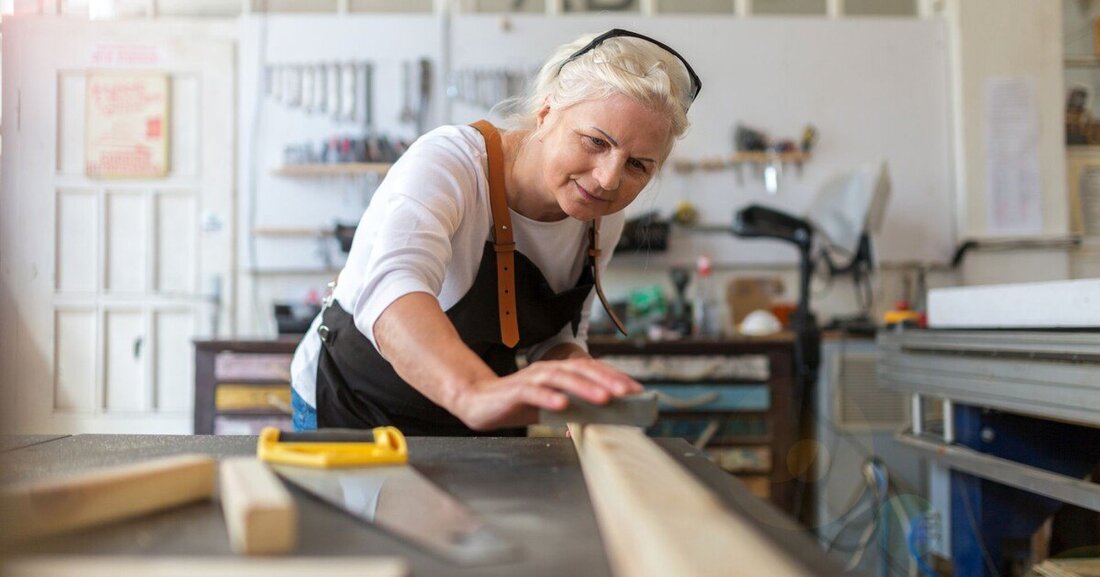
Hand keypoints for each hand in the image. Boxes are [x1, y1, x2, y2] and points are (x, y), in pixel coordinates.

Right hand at [453, 358, 642, 430]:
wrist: (479, 402)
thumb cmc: (519, 404)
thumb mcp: (553, 407)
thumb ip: (576, 408)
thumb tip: (605, 418)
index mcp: (560, 371)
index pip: (592, 370)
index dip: (615, 377)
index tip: (636, 390)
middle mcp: (548, 369)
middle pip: (581, 369)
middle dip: (606, 380)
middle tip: (627, 392)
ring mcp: (532, 378)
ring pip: (562, 378)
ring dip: (584, 387)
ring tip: (604, 398)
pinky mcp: (516, 391)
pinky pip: (534, 392)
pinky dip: (549, 397)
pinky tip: (563, 405)